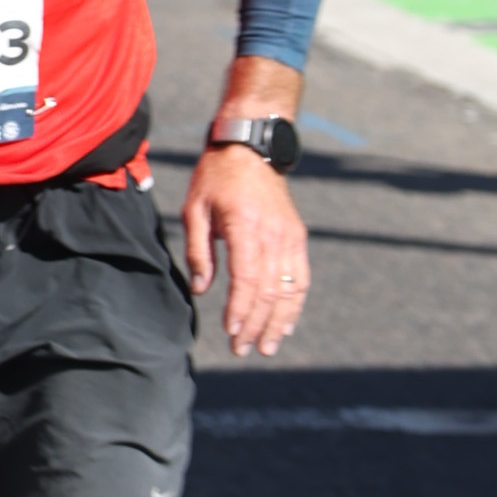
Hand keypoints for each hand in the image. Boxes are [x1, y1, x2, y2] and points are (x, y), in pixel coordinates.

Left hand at [184, 144, 309, 356]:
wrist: (251, 147)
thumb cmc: (216, 176)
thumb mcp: (195, 208)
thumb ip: (198, 251)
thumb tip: (202, 290)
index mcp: (245, 227)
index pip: (246, 279)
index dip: (240, 309)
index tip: (230, 331)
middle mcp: (274, 235)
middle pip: (269, 291)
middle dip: (256, 325)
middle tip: (243, 349)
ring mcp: (290, 237)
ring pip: (289, 290)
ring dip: (278, 322)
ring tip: (267, 347)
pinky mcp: (297, 238)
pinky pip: (301, 278)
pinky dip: (295, 304)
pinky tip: (287, 324)